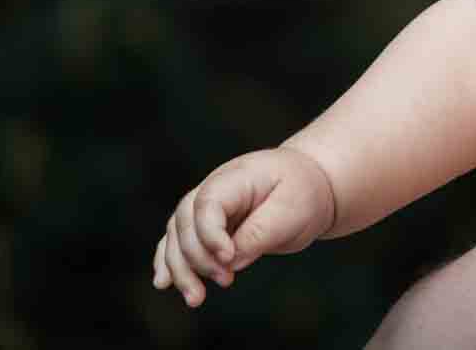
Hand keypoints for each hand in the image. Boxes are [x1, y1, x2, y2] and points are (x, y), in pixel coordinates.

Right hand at [151, 146, 336, 306]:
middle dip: (198, 258)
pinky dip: (170, 262)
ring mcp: (205, 206)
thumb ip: (260, 233)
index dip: (210, 233)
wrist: (311, 185)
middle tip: (226, 280)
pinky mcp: (205, 225)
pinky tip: (164, 283)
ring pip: (176, 237)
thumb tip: (230, 261)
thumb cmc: (304, 193)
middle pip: (185, 224)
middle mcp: (212, 188)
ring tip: (196, 299)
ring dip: (180, 269)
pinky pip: (177, 243)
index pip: (207, 204)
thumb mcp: (292, 210)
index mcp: (236, 177)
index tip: (229, 258)